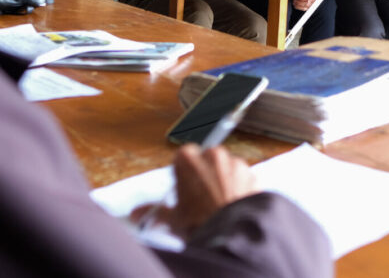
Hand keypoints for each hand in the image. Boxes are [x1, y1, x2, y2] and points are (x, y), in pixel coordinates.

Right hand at [136, 144, 257, 238]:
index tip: (185, 189)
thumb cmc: (200, 222)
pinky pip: (243, 178)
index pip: (183, 158)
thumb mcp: (173, 219)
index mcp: (187, 158)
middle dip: (204, 175)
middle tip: (202, 199)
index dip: (184, 174)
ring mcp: (234, 162)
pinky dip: (240, 189)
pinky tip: (234, 206)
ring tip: (220, 205)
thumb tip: (136, 214)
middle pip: (206, 160)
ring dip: (224, 181)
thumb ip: (154, 211)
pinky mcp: (252, 173)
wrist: (232, 233)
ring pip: (226, 168)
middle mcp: (211, 154)